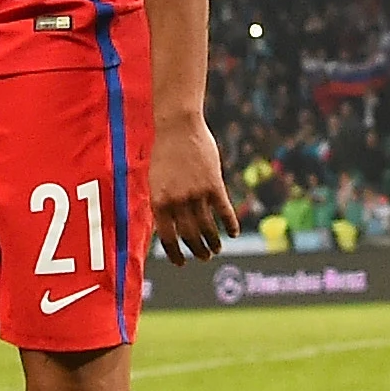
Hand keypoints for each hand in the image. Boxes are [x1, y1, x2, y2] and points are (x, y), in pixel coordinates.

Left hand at [146, 113, 237, 260]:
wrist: (178, 127)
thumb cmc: (165, 153)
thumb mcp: (156, 180)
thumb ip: (163, 203)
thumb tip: (168, 226)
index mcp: (159, 201)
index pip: (168, 238)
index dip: (175, 254)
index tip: (181, 263)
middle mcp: (178, 202)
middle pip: (190, 236)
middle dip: (197, 250)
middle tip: (203, 257)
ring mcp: (197, 194)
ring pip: (208, 228)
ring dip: (213, 242)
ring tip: (216, 249)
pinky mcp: (214, 185)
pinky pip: (224, 211)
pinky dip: (230, 224)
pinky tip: (233, 233)